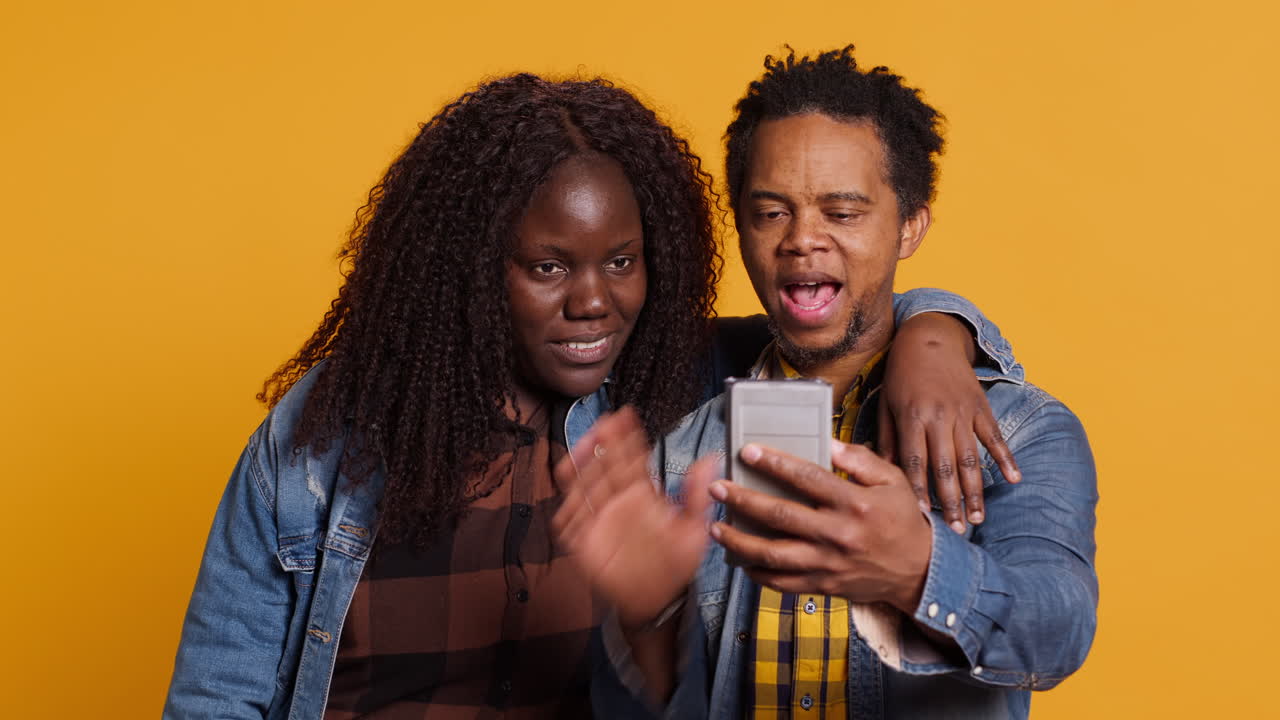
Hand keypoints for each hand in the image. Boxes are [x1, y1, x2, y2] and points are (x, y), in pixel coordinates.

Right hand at [551, 406, 714, 630]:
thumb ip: (698, 495)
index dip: (627, 438)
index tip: (625, 416)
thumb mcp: (694, 529)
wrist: (657, 602)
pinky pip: (571, 518)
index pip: (632, 460)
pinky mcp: (585, 541)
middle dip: (604, 443)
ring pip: (586, 485)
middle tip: (604, 421)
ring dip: (582, 464)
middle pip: (606, 466)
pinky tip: (568, 482)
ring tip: (582, 445)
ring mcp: (600, 520)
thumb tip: (712, 459)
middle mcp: (618, 503)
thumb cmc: (675, 565)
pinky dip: (568, 500)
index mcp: (642, 496)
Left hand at [710, 439, 931, 613]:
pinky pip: (782, 583)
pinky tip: (740, 560)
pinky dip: (757, 573)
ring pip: (773, 554)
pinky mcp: (823, 585)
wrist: (920, 571)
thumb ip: (860, 460)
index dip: (774, 463)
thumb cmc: (903, 521)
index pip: (806, 477)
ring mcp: (828, 563)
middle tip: (718, 489)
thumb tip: (828, 444)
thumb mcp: (893, 481)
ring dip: (740, 541)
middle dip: (743, 500)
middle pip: (780, 515)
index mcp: (854, 503)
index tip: (747, 452)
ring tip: (717, 528)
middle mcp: (837, 533)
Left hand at [882, 313, 1021, 532]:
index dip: (919, 490)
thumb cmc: (901, 377)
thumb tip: (878, 472)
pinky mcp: (980, 407)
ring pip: (971, 458)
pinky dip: (1005, 458)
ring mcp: (963, 412)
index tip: (921, 517)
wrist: (929, 340)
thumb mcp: (886, 405)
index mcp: (912, 417)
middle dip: (951, 501)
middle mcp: (939, 417)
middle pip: (946, 466)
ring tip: (977, 517)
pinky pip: (994, 437)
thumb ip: (885, 439)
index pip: (916, 461)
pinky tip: (1013, 480)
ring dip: (975, 491)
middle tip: (954, 530)